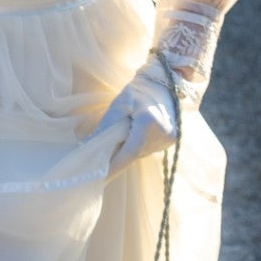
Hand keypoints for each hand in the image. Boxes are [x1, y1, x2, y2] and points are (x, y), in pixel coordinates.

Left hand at [91, 55, 179, 174]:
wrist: (165, 83)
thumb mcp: (120, 104)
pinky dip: (137, 146)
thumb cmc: (139, 90)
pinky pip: (149, 148)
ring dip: (127, 151)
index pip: (129, 151)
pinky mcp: (172, 140)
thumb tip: (89, 146)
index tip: (100, 178)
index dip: (114, 166)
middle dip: (117, 158)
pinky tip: (133, 136)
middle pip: (134, 153)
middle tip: (100, 163)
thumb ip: (106, 126)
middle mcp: (163, 133)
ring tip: (116, 144)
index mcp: (149, 122)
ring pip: (141, 152)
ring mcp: (170, 138)